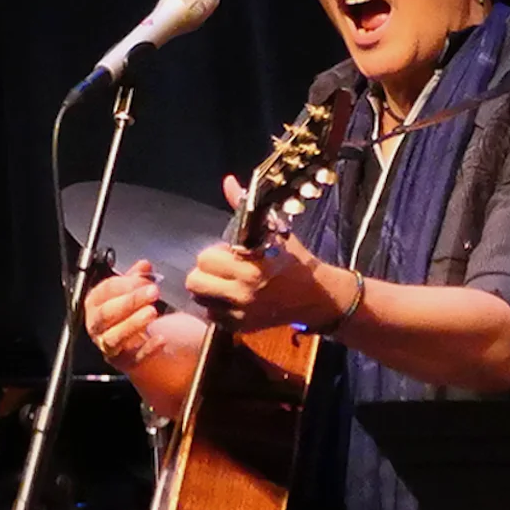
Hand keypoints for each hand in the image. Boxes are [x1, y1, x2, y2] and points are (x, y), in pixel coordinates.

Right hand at [83, 259, 167, 365]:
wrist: (140, 345)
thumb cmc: (131, 315)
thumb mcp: (132, 293)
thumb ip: (137, 279)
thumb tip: (144, 266)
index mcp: (96, 304)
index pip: (104, 292)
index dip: (124, 284)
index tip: (144, 279)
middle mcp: (98, 326)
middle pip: (106, 314)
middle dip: (129, 301)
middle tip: (152, 292)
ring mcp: (109, 346)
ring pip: (115, 337)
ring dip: (133, 324)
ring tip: (153, 312)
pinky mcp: (124, 362)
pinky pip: (134, 358)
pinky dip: (147, 349)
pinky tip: (161, 339)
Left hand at [185, 176, 351, 332]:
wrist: (315, 297)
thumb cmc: (293, 261)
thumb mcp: (272, 231)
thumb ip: (244, 208)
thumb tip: (228, 182)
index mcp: (250, 266)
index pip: (206, 259)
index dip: (215, 254)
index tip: (229, 254)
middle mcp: (242, 292)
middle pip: (195, 282)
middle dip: (205, 273)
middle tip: (221, 270)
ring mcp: (240, 313)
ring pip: (200, 300)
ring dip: (209, 290)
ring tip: (226, 284)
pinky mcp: (239, 328)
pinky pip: (212, 315)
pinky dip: (218, 307)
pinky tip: (235, 299)